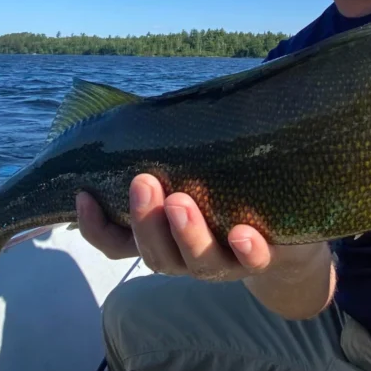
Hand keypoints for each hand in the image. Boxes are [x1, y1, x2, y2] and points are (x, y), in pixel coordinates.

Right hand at [75, 174, 326, 283]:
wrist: (287, 232)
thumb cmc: (225, 190)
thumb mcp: (192, 169)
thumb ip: (165, 151)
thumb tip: (134, 108)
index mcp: (160, 237)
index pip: (115, 242)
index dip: (95, 227)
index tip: (83, 195)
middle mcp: (185, 256)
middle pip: (154, 254)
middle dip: (146, 219)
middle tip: (144, 181)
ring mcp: (223, 262)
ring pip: (197, 262)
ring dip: (186, 233)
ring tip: (181, 200)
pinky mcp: (261, 259)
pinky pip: (251, 263)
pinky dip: (245, 250)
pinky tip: (243, 233)